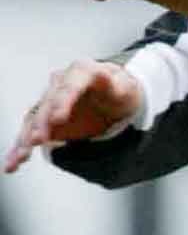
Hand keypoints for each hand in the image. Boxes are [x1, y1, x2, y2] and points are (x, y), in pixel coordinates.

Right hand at [4, 58, 143, 172]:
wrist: (110, 95)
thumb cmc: (118, 90)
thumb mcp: (126, 87)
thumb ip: (121, 88)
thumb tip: (120, 88)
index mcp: (82, 72)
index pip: (70, 84)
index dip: (63, 100)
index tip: (58, 118)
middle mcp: (61, 84)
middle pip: (48, 103)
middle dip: (42, 122)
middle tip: (38, 140)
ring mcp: (50, 101)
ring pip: (35, 119)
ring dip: (26, 138)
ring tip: (21, 157)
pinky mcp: (45, 120)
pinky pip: (31, 133)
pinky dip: (21, 148)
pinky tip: (13, 163)